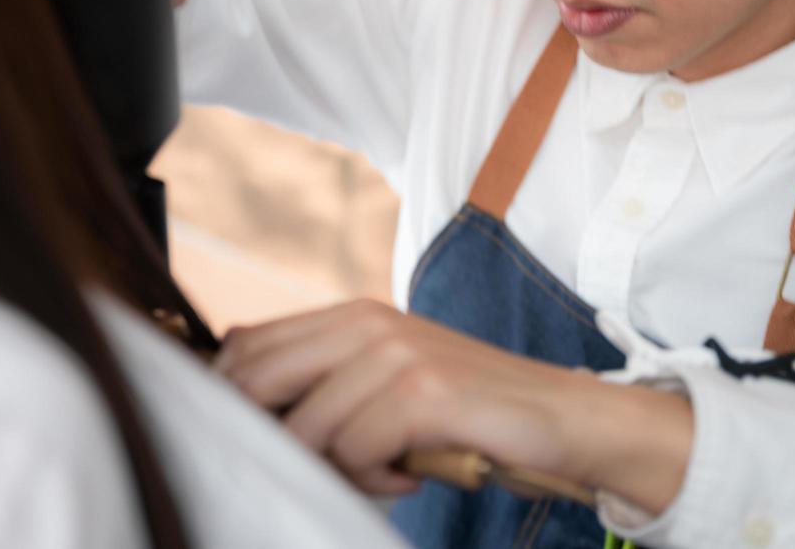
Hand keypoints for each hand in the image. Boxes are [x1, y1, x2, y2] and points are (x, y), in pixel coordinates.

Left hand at [215, 300, 692, 510]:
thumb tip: (241, 399)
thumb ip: (327, 378)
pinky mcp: (421, 392)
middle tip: (321, 464)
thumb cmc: (469, 409)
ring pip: (308, 430)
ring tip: (387, 468)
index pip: (248, 345)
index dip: (232, 398)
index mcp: (351, 315)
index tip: (258, 441)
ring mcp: (394, 354)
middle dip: (272, 437)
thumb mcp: (389, 377)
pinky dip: (377, 479)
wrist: (562, 416)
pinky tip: (412, 471)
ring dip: (340, 469)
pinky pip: (354, 451)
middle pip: (257, 380)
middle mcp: (367, 323)